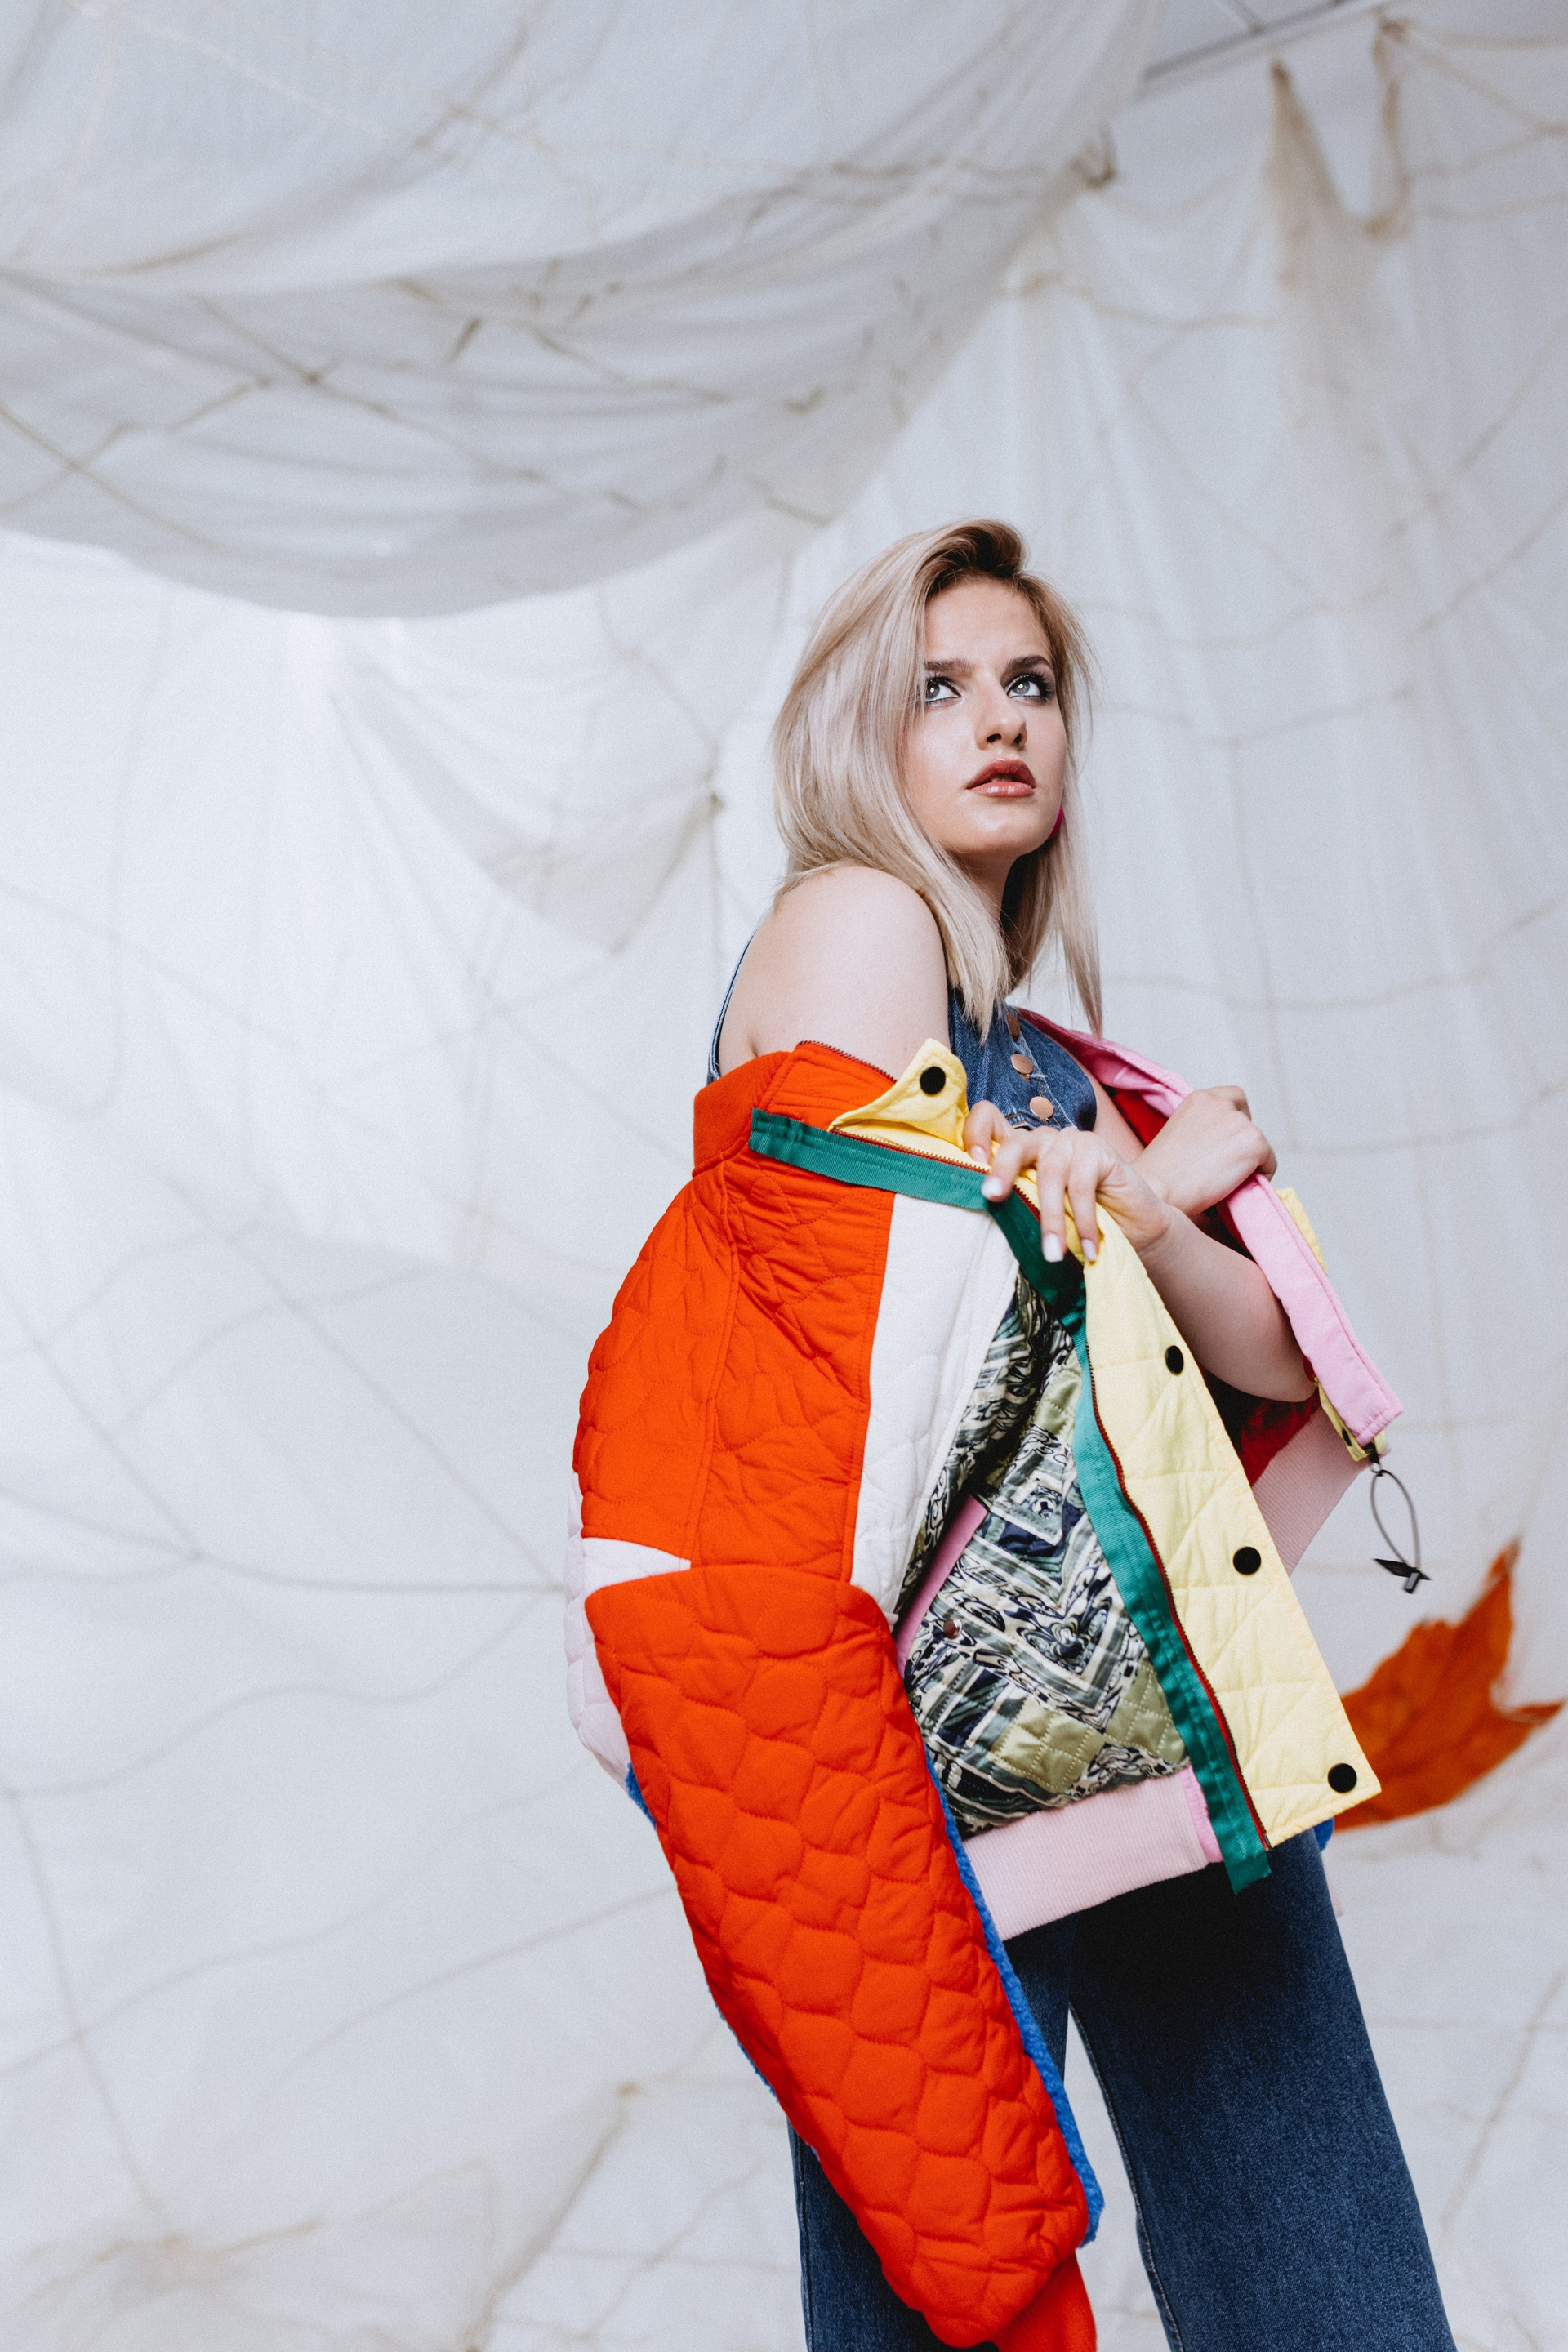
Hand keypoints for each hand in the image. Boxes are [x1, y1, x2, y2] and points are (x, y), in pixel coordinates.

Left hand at [963, 1103, 1170, 1262]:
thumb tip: (981, 1216)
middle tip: (992, 1198)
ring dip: (1051, 1219)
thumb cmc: (1078, 1224)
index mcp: (1020, 1152)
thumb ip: (1014, 1204)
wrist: (1134, 1229)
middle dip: (1002, 1170)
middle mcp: (1043, 1141)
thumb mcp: (1038, 1214)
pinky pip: (1082, 1185)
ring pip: (1051, 1173)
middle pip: (1015, 1144)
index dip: (975, 1134)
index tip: (972, 1162)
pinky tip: (1088, 1247)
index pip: (989, 1121)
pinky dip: (1083, 1221)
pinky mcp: (1099, 1149)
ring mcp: (1072, 1141)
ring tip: (1052, 1254)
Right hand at [1134, 1086, 1276, 1219]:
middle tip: (1227, 1166)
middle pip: (1248, 1120)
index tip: (1226, 1142)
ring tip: (1225, 1181)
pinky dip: (1260, 1176)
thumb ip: (1201, 1128)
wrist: (1156, 1191)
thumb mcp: (1177, 1135)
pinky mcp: (1254, 1141)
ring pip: (1258, 1143)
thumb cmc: (1159, 1174)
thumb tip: (1223, 1146)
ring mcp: (1239, 1121)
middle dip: (1241, 1141)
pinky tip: (1236, 1187)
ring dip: (1249, 1160)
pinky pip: (1270, 1162)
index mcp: (1199, 1098)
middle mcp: (1220, 1103)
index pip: (1233, 1098)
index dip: (1234, 1120)